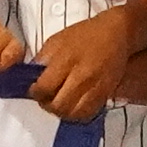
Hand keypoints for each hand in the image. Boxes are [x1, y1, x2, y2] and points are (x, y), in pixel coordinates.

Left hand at [27, 3, 143, 120]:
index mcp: (66, 60)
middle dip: (47, 105)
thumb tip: (31, 77)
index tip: (35, 89)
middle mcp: (81, 76)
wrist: (116, 33)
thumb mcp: (56, 40)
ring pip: (74, 114)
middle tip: (46, 98)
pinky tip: (74, 104)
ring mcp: (95, 87)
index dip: (35, 92)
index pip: (44, 88)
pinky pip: (88, 113)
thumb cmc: (85, 35)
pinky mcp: (105, 93)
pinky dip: (78, 113)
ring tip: (59, 102)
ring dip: (63, 112)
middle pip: (58, 105)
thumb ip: (42, 59)